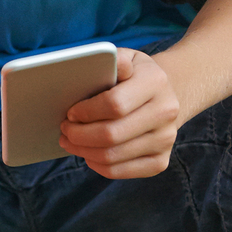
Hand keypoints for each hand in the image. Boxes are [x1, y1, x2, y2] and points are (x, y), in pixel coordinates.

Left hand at [58, 46, 180, 178]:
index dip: (86, 112)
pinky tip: (88, 154)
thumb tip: (102, 60)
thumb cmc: (135, 77)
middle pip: (111, 135)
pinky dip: (97, 165)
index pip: (115, 104)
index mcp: (156, 81)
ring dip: (83, 151)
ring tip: (70, 142)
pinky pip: (120, 172)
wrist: (166, 96)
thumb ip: (113, 60)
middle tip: (64, 130)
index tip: (70, 113)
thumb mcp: (127, 59)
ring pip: (112, 156)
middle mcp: (166, 112)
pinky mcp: (160, 161)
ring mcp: (165, 140)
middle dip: (79, 135)